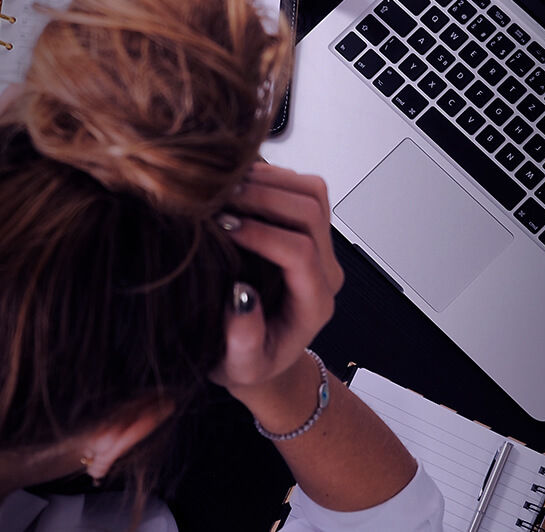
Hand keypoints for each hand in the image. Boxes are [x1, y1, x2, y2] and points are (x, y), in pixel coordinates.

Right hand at [211, 163, 343, 397]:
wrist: (262, 356)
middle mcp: (325, 271)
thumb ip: (243, 341)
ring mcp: (320, 247)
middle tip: (219, 198)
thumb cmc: (249, 363)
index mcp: (313, 304)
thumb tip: (240, 296)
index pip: (300, 253)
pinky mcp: (308, 230)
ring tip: (226, 187)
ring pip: (312, 192)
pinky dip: (270, 177)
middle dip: (264, 197)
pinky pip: (302, 188)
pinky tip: (235, 185)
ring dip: (270, 181)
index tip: (224, 227)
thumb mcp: (239, 367)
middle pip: (311, 212)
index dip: (263, 234)